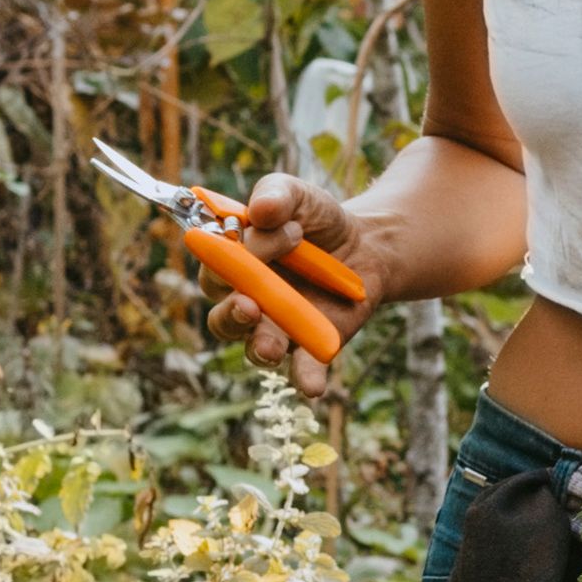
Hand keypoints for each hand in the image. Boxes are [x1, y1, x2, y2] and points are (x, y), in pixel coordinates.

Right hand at [197, 170, 376, 382]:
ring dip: (259, 348)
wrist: (366, 245)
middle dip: (231, 314)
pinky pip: (303, 370)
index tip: (267, 234)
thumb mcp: (298, 196)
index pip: (215, 269)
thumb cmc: (316, 219)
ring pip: (255, 348)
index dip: (229, 258)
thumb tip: (259, 212)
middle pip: (223, 319)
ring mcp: (277, 329)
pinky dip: (305, 379)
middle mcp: (247, 302)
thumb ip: (276, 195)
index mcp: (233, 265)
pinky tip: (312, 386)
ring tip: (270, 346)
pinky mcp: (311, 347)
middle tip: (249, 305)